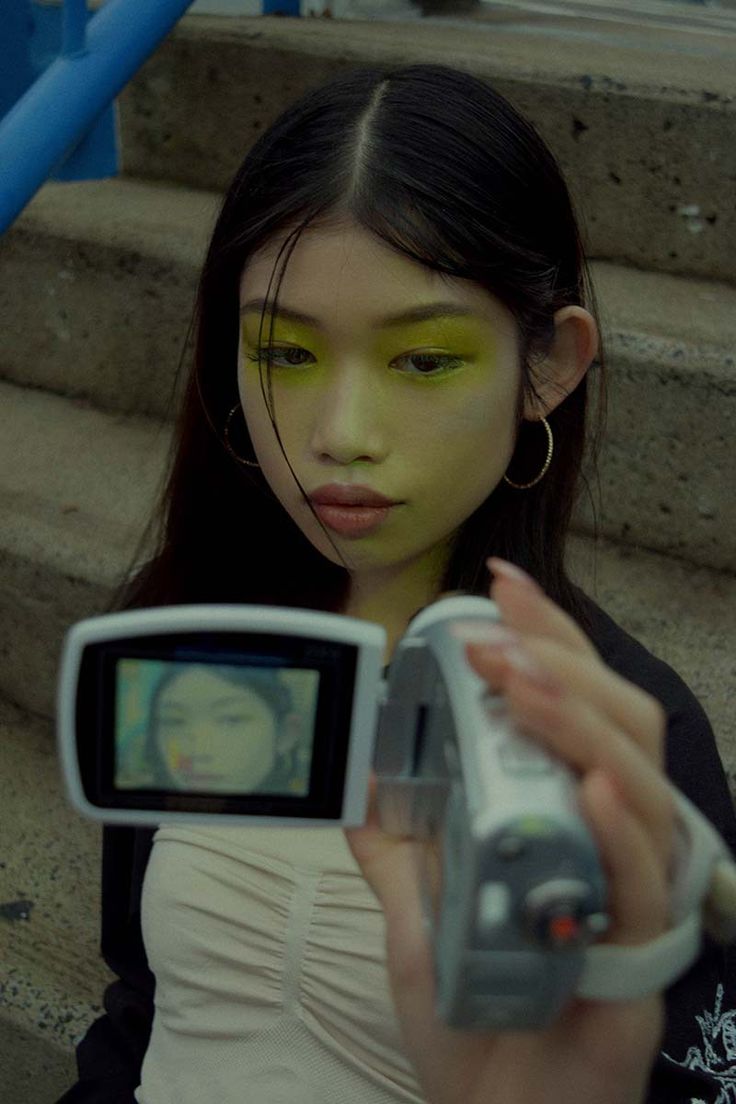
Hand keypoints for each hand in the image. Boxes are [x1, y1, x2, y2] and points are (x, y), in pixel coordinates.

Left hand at [343, 558, 674, 1103]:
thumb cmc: (475, 1014)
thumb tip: (359, 781)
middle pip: (623, 724)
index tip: (500, 588)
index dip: (551, 639)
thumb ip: (398, 847)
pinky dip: (620, 829)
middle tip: (491, 637)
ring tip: (516, 683)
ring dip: (578, 723)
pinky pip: (644, 885)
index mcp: (570, 817)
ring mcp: (631, 897)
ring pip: (643, 785)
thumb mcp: (419, 913)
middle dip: (559, 664)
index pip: (578, 705)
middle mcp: (613, 842)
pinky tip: (593, 788)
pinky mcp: (638, 961)